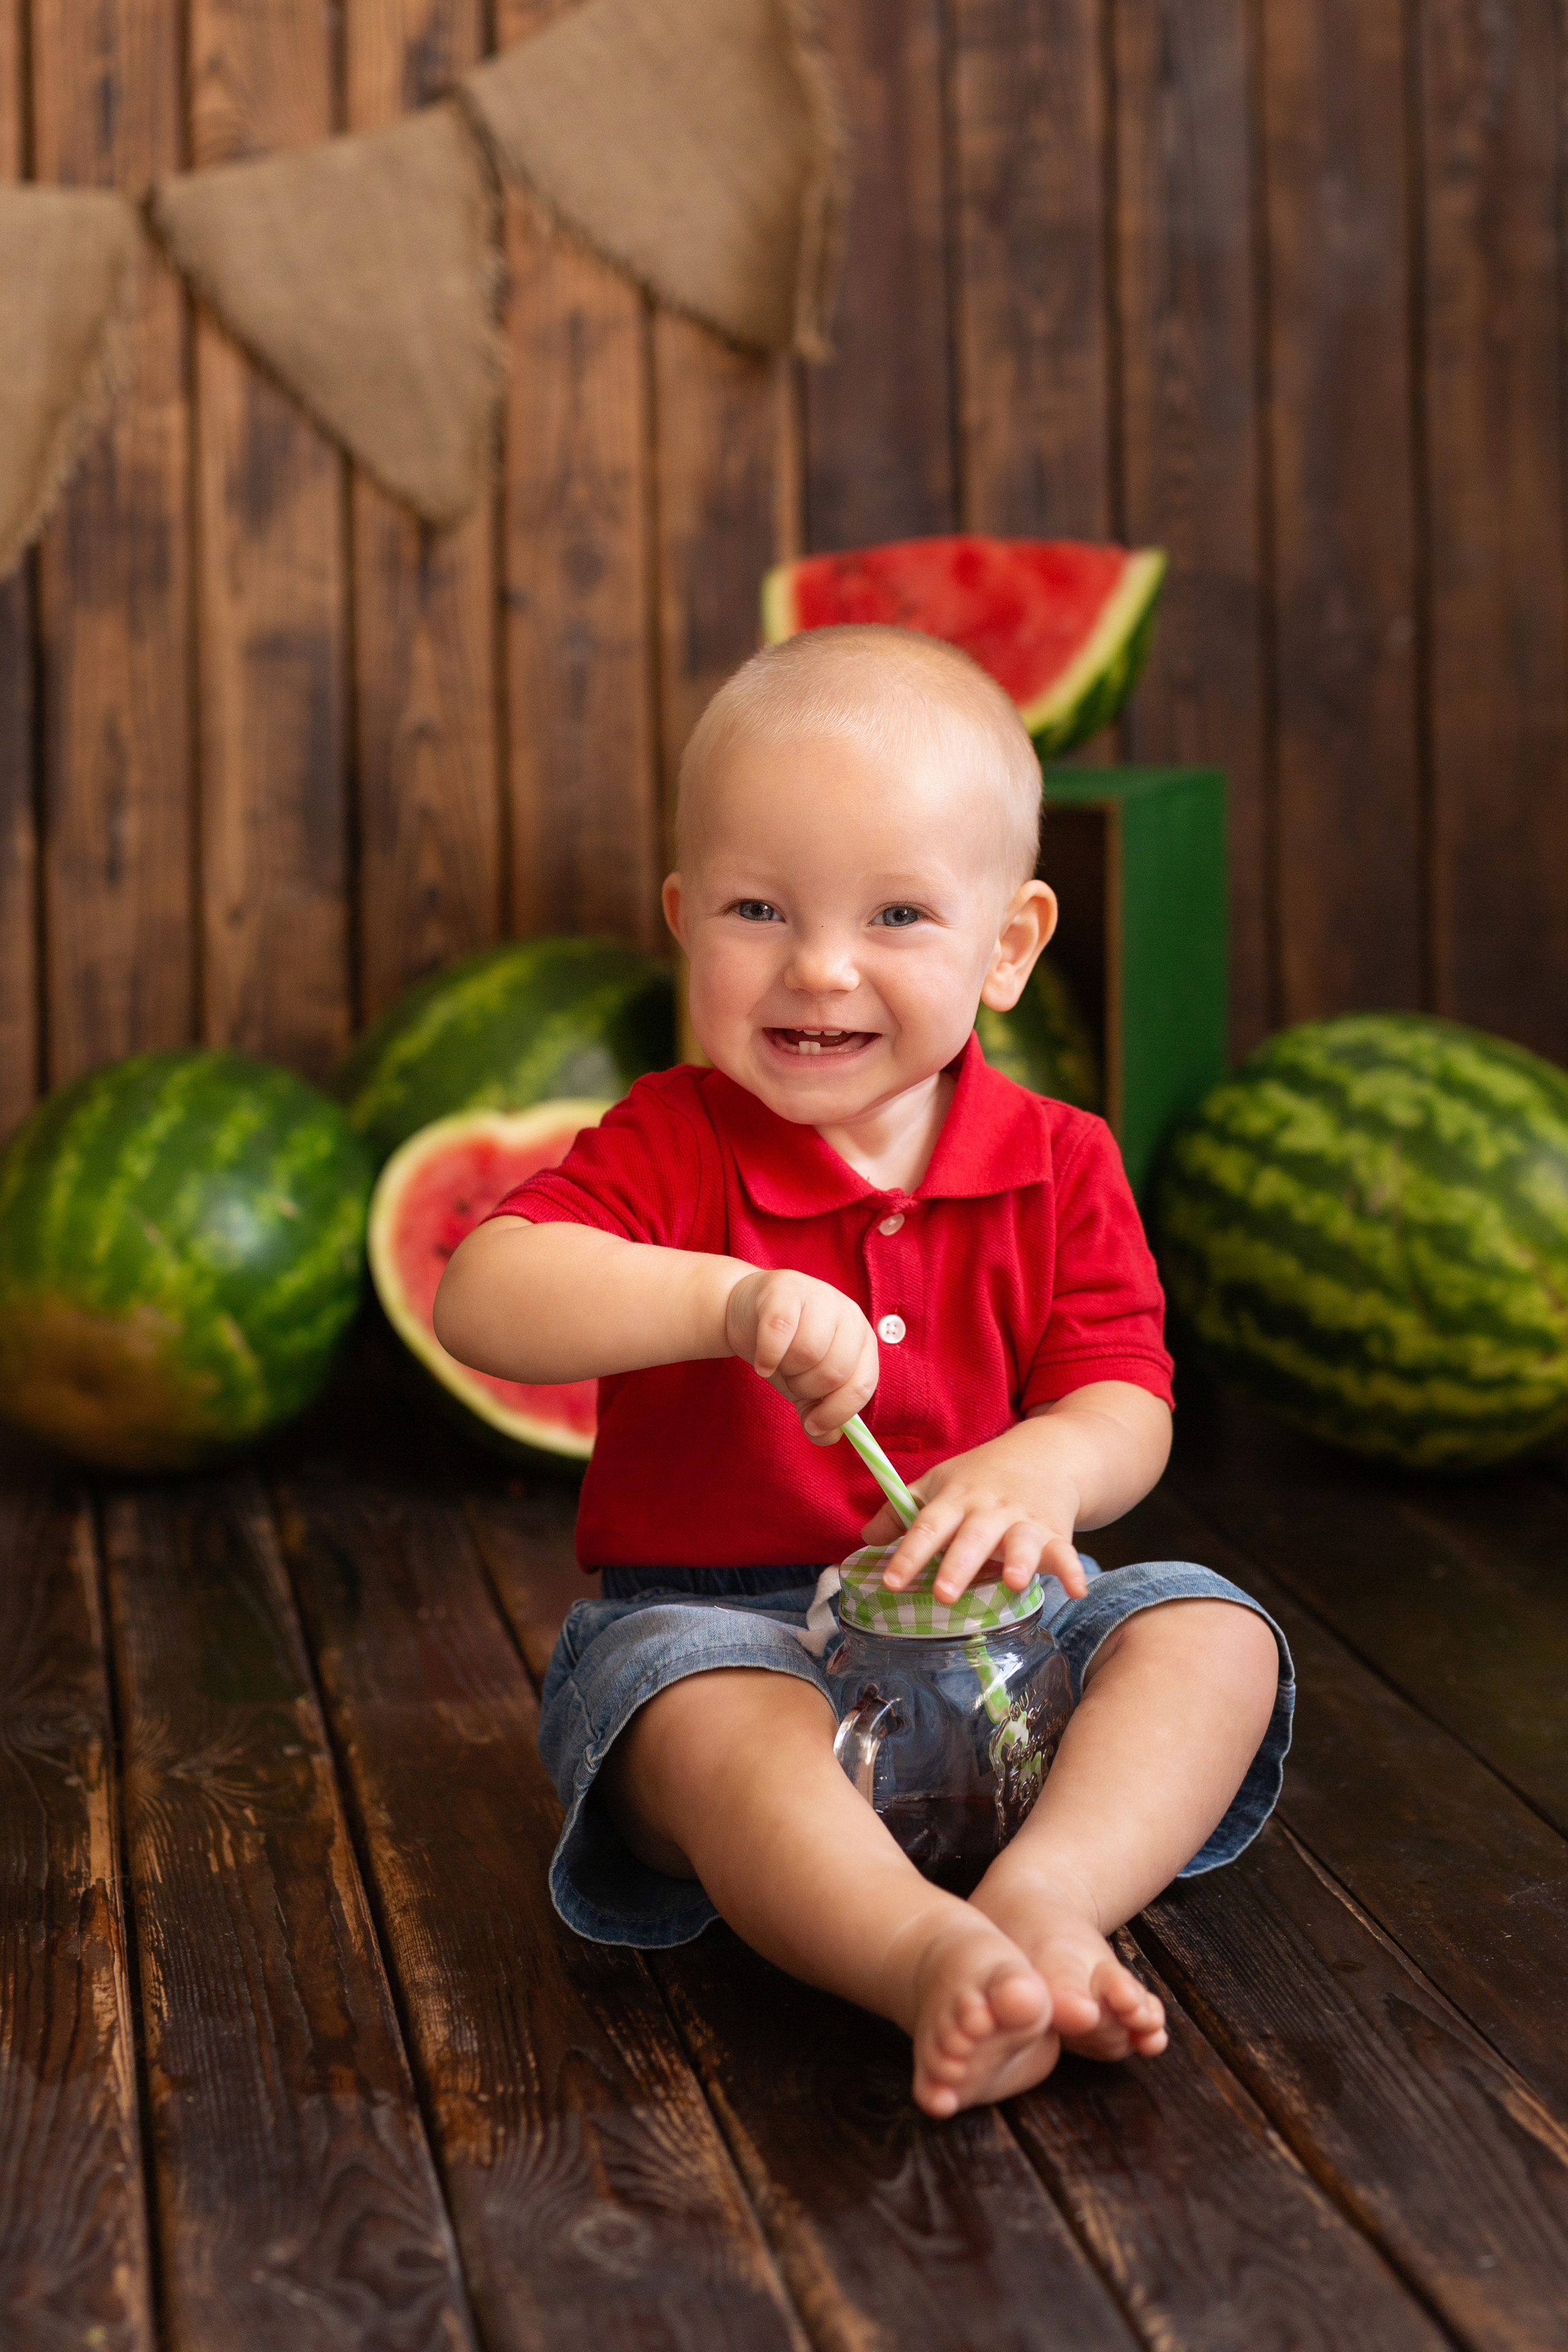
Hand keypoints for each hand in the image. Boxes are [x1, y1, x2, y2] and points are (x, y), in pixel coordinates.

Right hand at [724, 1269, 877, 1441]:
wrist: (750, 1313)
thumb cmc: (787, 1350)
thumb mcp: (806, 1385)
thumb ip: (820, 1413)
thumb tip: (830, 1438)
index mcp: (863, 1341)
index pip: (862, 1385)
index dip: (837, 1412)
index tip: (812, 1425)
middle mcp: (848, 1314)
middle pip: (834, 1371)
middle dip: (805, 1388)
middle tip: (791, 1380)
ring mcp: (819, 1296)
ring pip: (807, 1352)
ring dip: (786, 1371)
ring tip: (778, 1365)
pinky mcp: (786, 1288)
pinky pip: (779, 1331)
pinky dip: (767, 1355)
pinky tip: (762, 1362)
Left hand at [860, 1432, 1088, 1602]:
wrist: (1044, 1452)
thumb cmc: (981, 1476)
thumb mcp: (939, 1484)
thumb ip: (901, 1511)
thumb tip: (866, 1538)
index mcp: (956, 1498)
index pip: (928, 1525)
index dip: (908, 1554)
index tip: (891, 1582)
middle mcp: (989, 1509)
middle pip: (972, 1536)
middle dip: (958, 1565)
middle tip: (942, 1594)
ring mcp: (1024, 1520)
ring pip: (1021, 1540)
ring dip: (1018, 1560)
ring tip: (1012, 1583)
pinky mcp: (1055, 1532)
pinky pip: (1065, 1552)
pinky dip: (1072, 1570)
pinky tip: (1076, 1589)